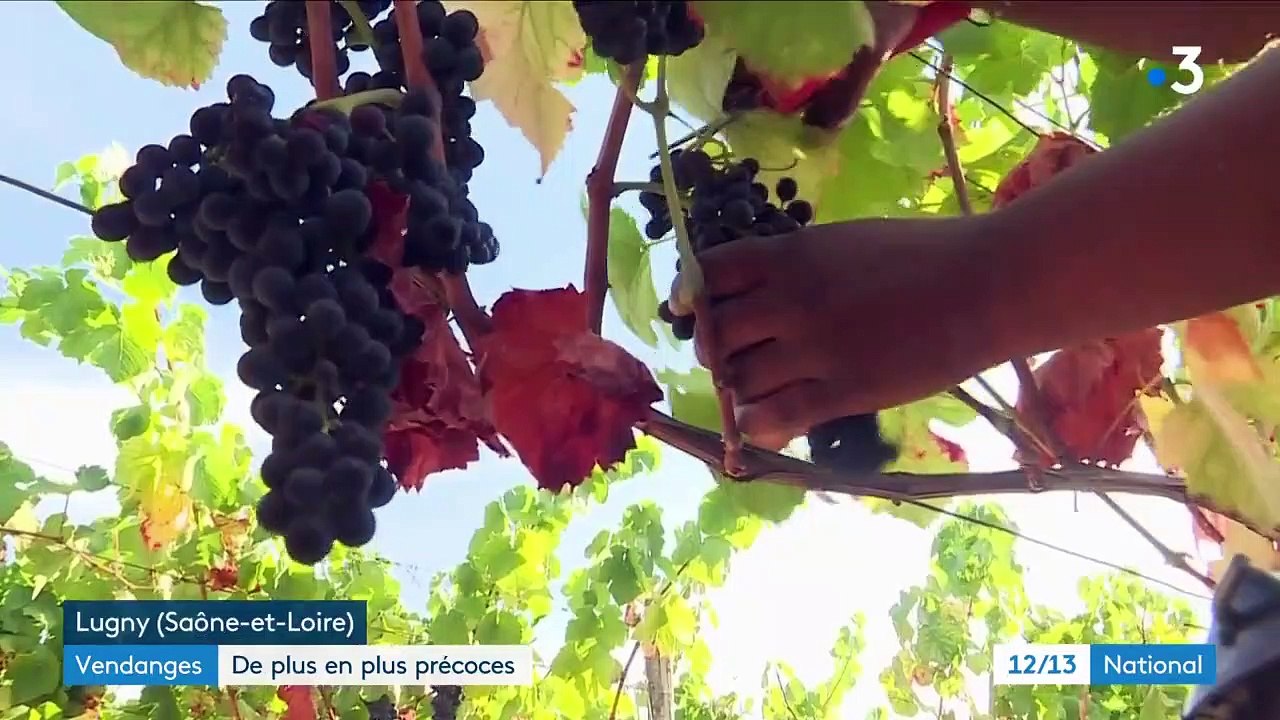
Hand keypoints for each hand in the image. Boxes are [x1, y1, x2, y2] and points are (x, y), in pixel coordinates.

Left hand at [670, 215, 1008, 444]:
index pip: (708, 275)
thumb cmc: (924, 255)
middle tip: (735, 359)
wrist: (987, 284)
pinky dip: (758, 425)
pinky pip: (774, 418)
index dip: (692, 297)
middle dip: (716, 352)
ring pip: (739, 382)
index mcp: (789, 255)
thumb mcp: (844, 242)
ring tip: (760, 391)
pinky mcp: (843, 391)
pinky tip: (768, 423)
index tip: (692, 310)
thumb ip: (795, 266)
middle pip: (715, 337)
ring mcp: (814, 348)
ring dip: (740, 392)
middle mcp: (789, 300)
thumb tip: (753, 294)